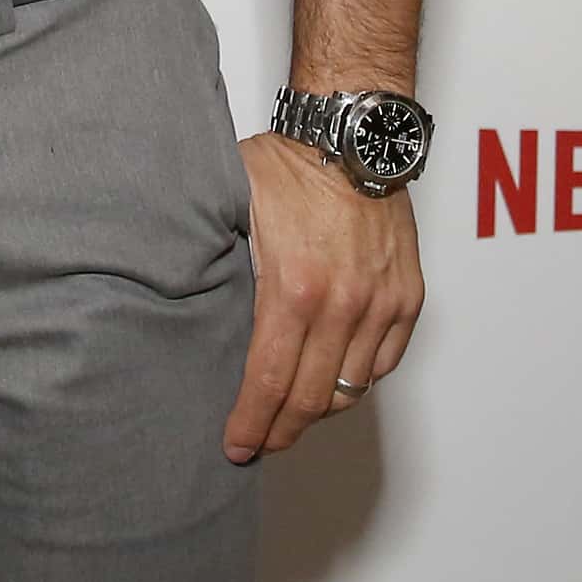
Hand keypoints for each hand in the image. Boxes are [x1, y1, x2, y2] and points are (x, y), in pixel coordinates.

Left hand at [222, 131, 421, 461]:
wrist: (351, 136)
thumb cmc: (289, 166)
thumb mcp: (231, 210)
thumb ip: (213, 262)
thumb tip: (173, 299)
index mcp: (293, 289)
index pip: (269, 383)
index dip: (250, 424)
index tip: (235, 446)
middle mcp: (343, 305)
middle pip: (312, 400)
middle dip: (280, 432)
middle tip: (257, 444)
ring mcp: (380, 304)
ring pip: (350, 389)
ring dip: (317, 412)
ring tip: (289, 416)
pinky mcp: (407, 298)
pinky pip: (383, 363)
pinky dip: (356, 381)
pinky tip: (329, 381)